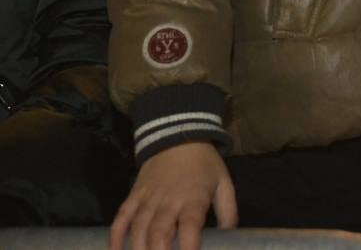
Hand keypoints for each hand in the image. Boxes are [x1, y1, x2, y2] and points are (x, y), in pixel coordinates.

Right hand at [109, 141, 236, 249]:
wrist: (179, 136)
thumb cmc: (204, 164)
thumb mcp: (224, 183)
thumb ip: (228, 210)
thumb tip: (230, 236)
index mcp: (193, 199)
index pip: (190, 226)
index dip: (189, 246)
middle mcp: (168, 201)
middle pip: (159, 233)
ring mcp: (147, 199)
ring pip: (138, 229)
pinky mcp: (133, 196)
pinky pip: (121, 218)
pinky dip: (115, 237)